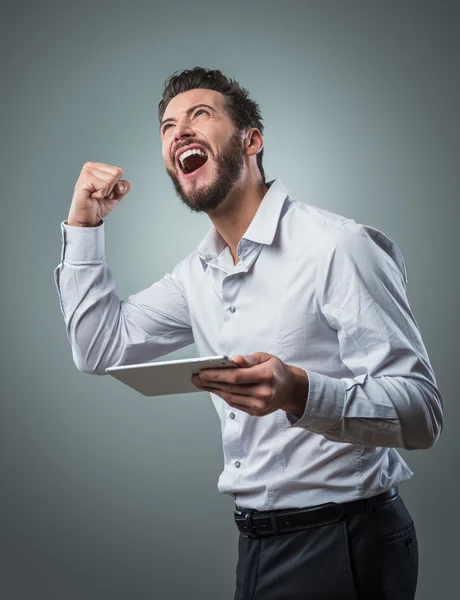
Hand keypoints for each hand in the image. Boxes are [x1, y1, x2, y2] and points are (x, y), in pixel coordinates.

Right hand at [67, 162, 130, 226]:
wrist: (88, 217)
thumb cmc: (99, 205)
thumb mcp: (117, 195)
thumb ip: (124, 187)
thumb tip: (120, 185)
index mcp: (98, 167)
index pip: (119, 171)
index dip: (116, 185)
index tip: (105, 191)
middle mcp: (91, 167)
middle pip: (116, 174)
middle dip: (111, 189)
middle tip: (100, 194)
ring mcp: (87, 172)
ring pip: (110, 180)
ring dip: (105, 192)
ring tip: (95, 195)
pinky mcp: (84, 181)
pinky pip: (104, 186)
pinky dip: (100, 195)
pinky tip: (92, 196)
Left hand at [192, 352, 308, 417]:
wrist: (290, 389)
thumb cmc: (276, 370)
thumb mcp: (266, 358)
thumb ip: (248, 359)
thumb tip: (233, 360)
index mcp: (267, 376)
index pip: (237, 376)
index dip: (217, 374)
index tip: (202, 371)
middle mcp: (265, 393)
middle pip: (231, 388)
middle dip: (210, 382)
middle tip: (195, 377)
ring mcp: (261, 405)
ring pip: (230, 397)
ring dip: (213, 390)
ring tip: (200, 383)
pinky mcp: (257, 412)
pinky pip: (235, 404)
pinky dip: (222, 396)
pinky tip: (214, 389)